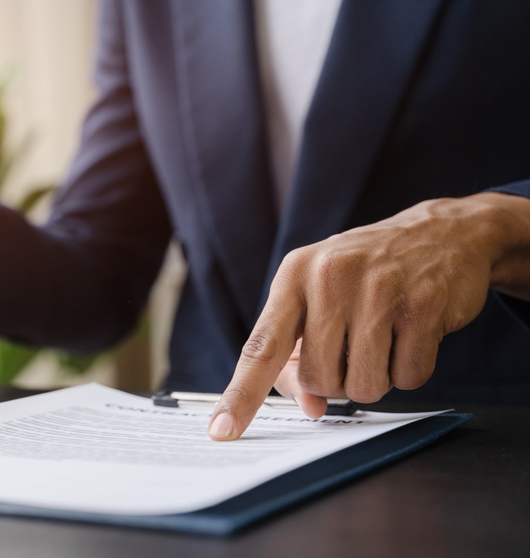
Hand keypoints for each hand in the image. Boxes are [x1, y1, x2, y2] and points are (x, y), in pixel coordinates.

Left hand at [208, 192, 529, 439]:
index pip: (261, 347)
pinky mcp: (423, 303)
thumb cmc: (365, 275)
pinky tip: (413, 333)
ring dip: (376, 378)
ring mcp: (378, 288)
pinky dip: (412, 369)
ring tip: (384, 338)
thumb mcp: (319, 296)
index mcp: (293, 276)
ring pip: (364, 387)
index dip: (241, 394)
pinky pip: (410, 378)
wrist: (441, 233)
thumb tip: (311, 407)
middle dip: (337, 379)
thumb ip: (300, 353)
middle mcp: (329, 277)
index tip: (221, 431)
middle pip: (319, 380)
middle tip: (355, 345)